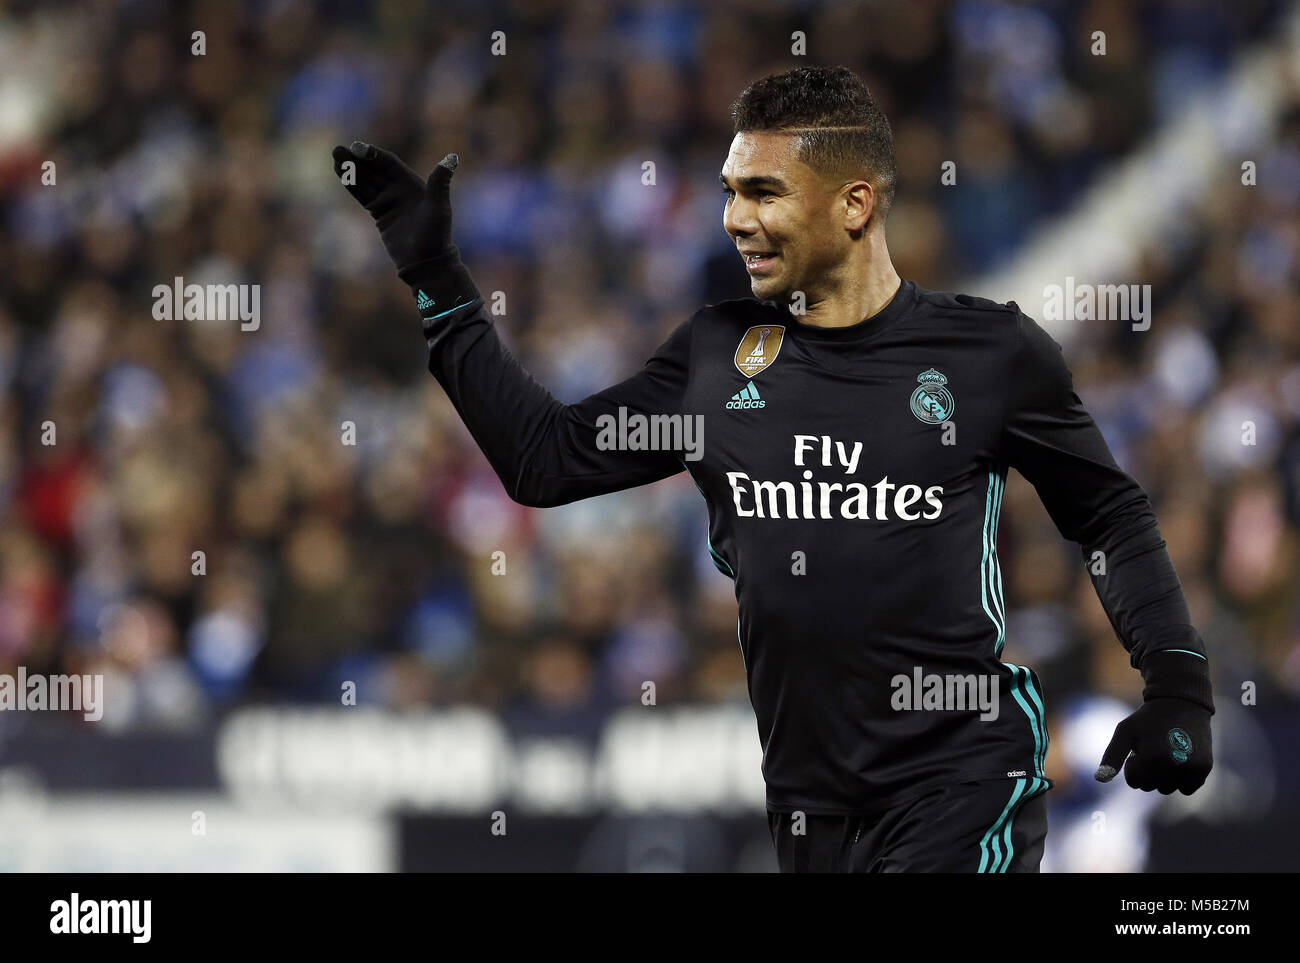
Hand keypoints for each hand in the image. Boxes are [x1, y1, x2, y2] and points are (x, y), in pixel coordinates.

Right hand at [332, 141, 457, 271]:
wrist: (426, 262)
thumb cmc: (436, 235)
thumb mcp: (439, 207)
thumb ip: (439, 182)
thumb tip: (452, 157)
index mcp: (413, 184)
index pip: (389, 164)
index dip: (373, 155)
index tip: (357, 148)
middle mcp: (399, 189)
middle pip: (374, 169)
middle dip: (356, 159)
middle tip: (338, 150)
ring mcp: (388, 201)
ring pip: (365, 181)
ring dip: (350, 170)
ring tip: (335, 158)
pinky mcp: (379, 213)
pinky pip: (363, 195)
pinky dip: (352, 185)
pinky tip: (341, 174)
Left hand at [1095, 697, 1212, 794]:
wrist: (1182, 702)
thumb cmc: (1148, 718)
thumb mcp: (1125, 731)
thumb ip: (1112, 756)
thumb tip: (1100, 780)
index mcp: (1152, 756)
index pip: (1133, 781)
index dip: (1132, 764)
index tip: (1137, 748)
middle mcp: (1174, 765)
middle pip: (1149, 787)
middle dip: (1146, 770)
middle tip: (1152, 747)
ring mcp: (1192, 768)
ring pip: (1167, 789)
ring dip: (1162, 775)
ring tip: (1165, 751)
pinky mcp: (1205, 769)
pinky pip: (1186, 789)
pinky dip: (1180, 779)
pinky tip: (1179, 758)